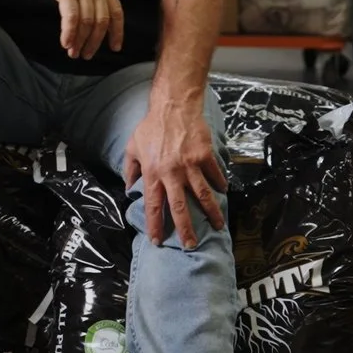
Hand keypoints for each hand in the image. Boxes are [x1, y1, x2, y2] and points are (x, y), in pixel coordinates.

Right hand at [29, 0, 124, 60]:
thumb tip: (96, 22)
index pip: (117, 13)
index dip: (117, 33)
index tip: (115, 48)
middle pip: (101, 22)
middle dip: (94, 42)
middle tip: (85, 55)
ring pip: (86, 21)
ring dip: (79, 41)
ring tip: (72, 52)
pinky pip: (71, 16)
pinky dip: (69, 32)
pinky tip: (65, 42)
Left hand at [121, 95, 228, 248]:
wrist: (174, 106)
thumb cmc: (151, 126)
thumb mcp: (133, 147)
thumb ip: (130, 169)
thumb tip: (129, 187)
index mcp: (153, 173)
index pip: (154, 206)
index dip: (155, 225)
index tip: (157, 241)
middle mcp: (172, 173)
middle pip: (180, 207)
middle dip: (186, 229)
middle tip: (191, 246)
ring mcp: (191, 165)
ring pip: (203, 195)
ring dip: (211, 212)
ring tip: (218, 226)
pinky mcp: (205, 156)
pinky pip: (214, 175)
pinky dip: (220, 185)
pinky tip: (223, 193)